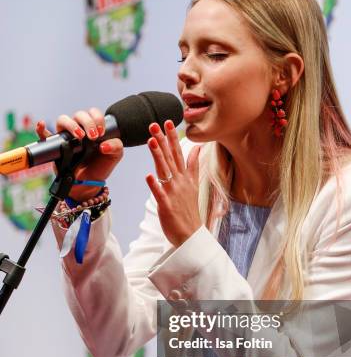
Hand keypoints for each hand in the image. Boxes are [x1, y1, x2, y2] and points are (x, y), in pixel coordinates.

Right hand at [36, 108, 123, 201]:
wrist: (88, 183)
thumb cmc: (100, 167)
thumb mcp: (115, 156)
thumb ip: (116, 146)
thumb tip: (104, 144)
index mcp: (93, 128)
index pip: (93, 113)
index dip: (97, 119)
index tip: (101, 132)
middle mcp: (79, 129)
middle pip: (79, 114)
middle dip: (87, 122)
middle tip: (93, 136)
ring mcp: (66, 136)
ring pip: (63, 120)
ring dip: (71, 125)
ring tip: (79, 136)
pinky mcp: (55, 146)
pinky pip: (45, 135)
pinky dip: (41, 129)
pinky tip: (42, 125)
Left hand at [146, 120, 201, 246]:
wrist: (191, 234)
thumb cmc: (189, 210)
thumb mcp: (194, 185)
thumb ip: (193, 165)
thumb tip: (197, 148)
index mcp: (185, 178)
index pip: (179, 153)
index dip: (173, 138)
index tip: (169, 122)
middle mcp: (180, 183)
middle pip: (170, 158)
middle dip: (163, 141)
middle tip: (154, 124)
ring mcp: (173, 193)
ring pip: (164, 171)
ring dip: (158, 156)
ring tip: (151, 141)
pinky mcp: (166, 205)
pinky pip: (159, 193)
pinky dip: (154, 185)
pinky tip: (148, 175)